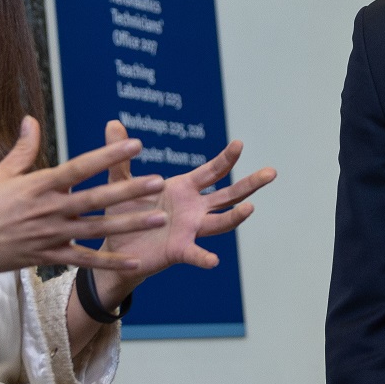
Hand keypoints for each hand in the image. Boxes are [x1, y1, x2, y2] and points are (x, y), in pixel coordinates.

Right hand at [0, 117, 169, 283]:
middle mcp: (48, 209)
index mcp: (39, 185)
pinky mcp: (47, 257)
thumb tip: (32, 119)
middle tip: (159, 182)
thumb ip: (23, 148)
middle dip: (130, 190)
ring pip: (97, 229)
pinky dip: (109, 263)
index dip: (109, 156)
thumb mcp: (0, 174)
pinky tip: (134, 263)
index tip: (135, 144)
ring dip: (130, 224)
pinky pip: (84, 261)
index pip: (80, 167)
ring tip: (158, 217)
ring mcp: (49, 235)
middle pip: (96, 199)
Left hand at [90, 130, 276, 303]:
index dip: (227, 158)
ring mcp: (190, 229)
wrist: (115, 248)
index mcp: (184, 188)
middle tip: (272, 172)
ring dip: (235, 216)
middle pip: (229, 195)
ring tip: (250, 208)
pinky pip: (195, 254)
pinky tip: (214, 260)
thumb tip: (113, 123)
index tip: (239, 143)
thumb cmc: (123, 213)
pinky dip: (204, 257)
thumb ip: (119, 155)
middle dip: (250, 184)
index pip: (212, 171)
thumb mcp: (120, 183)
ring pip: (220, 222)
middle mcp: (194, 208)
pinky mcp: (179, 250)